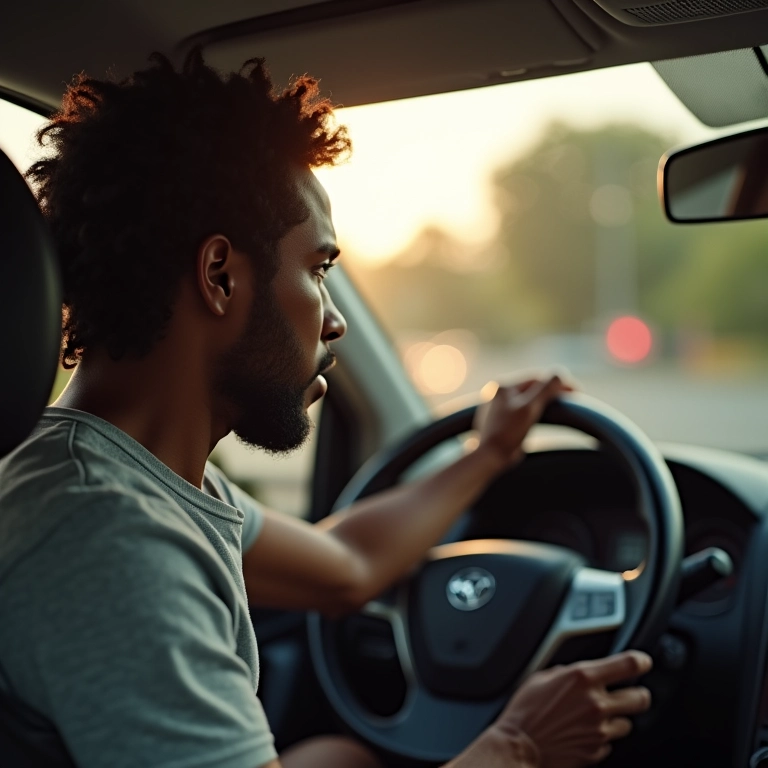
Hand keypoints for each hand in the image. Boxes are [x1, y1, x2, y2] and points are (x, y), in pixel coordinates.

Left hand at [472, 375, 572, 469]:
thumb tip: (560, 373)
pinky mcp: (502, 420)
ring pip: (528, 398)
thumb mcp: (530, 407)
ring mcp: (499, 406)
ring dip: (544, 400)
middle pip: (532, 387)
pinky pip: (523, 409)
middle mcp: (498, 393)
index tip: (577, 391)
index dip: (558, 383)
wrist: (490, 456)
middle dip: (552, 390)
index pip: (536, 378)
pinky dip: (536, 410)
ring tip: (561, 405)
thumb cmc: (508, 431)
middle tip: (573, 397)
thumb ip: (545, 389)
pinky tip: (545, 416)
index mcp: (503, 386)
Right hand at [493, 651, 652, 767]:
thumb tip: (576, 674)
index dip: (641, 661)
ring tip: (597, 717)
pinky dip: (601, 738)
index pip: (628, 664)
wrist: (519, 746)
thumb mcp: (541, 678)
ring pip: (627, 724)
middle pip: (641, 698)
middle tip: (630, 694)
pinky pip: (609, 743)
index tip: (643, 662)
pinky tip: (583, 733)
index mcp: (583, 678)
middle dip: (637, 694)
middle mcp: (596, 703)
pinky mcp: (596, 751)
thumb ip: (566, 673)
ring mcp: (599, 730)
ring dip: (616, 719)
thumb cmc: (525, 711)